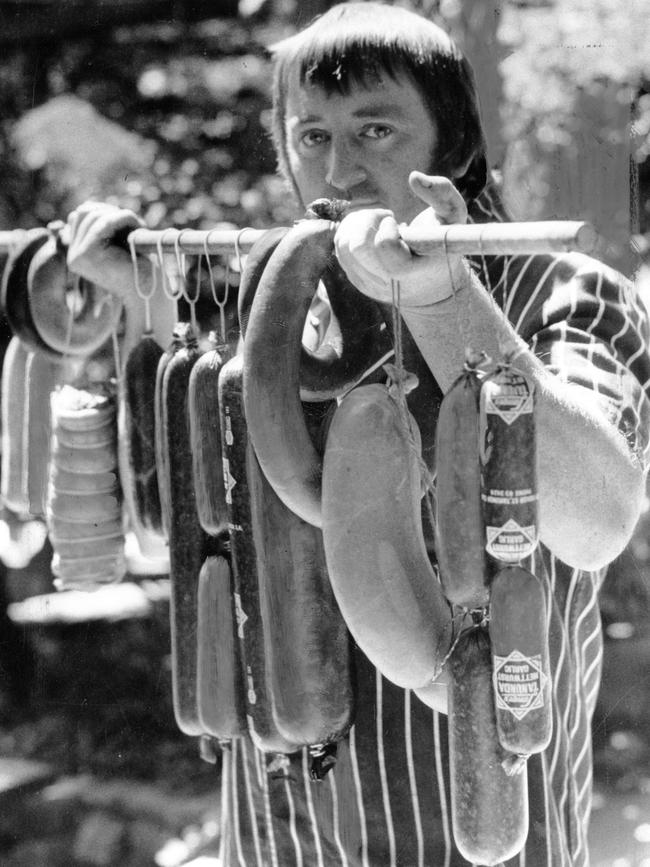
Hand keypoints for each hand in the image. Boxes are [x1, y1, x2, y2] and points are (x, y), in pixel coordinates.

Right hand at [65, 201, 143, 296]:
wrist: (152, 297)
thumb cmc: (143, 272)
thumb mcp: (119, 244)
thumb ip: (101, 226)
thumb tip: (88, 206)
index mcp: (78, 254)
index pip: (79, 216)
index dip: (105, 211)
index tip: (128, 221)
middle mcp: (73, 256)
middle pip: (84, 211)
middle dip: (111, 211)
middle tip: (135, 224)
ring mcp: (78, 256)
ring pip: (93, 214)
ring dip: (120, 215)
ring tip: (138, 228)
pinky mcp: (88, 254)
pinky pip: (105, 222)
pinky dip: (124, 218)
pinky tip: (139, 227)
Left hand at [333, 172, 467, 306]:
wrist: (430, 285)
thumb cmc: (441, 243)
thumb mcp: (454, 217)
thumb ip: (442, 192)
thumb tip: (413, 177)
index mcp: (415, 270)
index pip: (385, 247)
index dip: (386, 228)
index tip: (396, 221)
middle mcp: (388, 282)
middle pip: (358, 248)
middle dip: (368, 221)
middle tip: (385, 218)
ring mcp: (369, 284)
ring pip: (344, 246)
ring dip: (357, 224)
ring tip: (378, 222)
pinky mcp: (356, 280)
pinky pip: (339, 249)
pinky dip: (350, 231)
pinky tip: (370, 231)